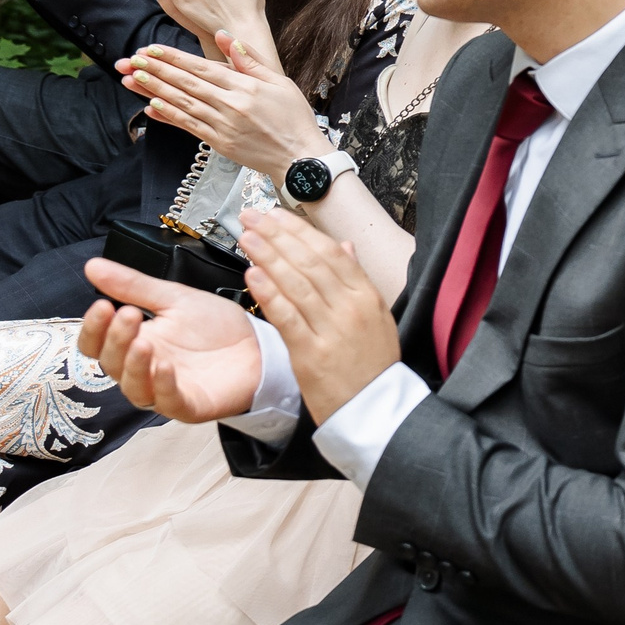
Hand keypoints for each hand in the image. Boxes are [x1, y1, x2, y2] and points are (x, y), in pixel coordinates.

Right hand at [77, 259, 263, 421]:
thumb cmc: (217, 326)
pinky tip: (164, 367)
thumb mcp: (175, 298)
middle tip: (128, 315)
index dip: (94, 327)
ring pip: (133, 386)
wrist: (259, 344)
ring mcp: (164, 389)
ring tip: (142, 342)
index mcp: (136, 341)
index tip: (101, 305)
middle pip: (111, 363)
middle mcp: (144, 368)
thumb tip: (94, 266)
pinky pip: (167, 401)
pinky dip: (162, 385)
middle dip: (116, 339)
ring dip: (133, 365)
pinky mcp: (188, 405)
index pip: (96, 343)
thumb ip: (134, 286)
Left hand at [119, 34, 326, 179]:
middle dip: (158, 70)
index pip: (203, 68)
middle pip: (187, 84)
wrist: (300, 157)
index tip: (153, 49)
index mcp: (245, 87)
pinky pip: (189, 126)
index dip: (175, 58)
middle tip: (133, 59)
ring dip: (156, 90)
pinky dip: (170, 116)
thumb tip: (226, 36)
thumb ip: (250, 60)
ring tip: (134, 78)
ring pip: (183, 103)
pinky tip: (152, 106)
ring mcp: (223, 125)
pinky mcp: (219, 142)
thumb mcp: (279, 82)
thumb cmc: (294, 118)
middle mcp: (231, 104)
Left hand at [238, 209, 402, 424]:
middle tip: (252, 217)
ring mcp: (332, 330)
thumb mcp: (377, 315)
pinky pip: (287, 317)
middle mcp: (351, 308)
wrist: (375, 410)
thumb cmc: (372, 364)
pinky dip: (269, 294)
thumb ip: (357, 279)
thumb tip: (345, 246)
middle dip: (278, 235)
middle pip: (310, 262)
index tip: (276, 214)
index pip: (331, 252)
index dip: (301, 230)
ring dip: (269, 257)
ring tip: (247, 237)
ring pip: (297, 284)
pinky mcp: (311, 354)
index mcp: (368, 295)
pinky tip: (252, 275)